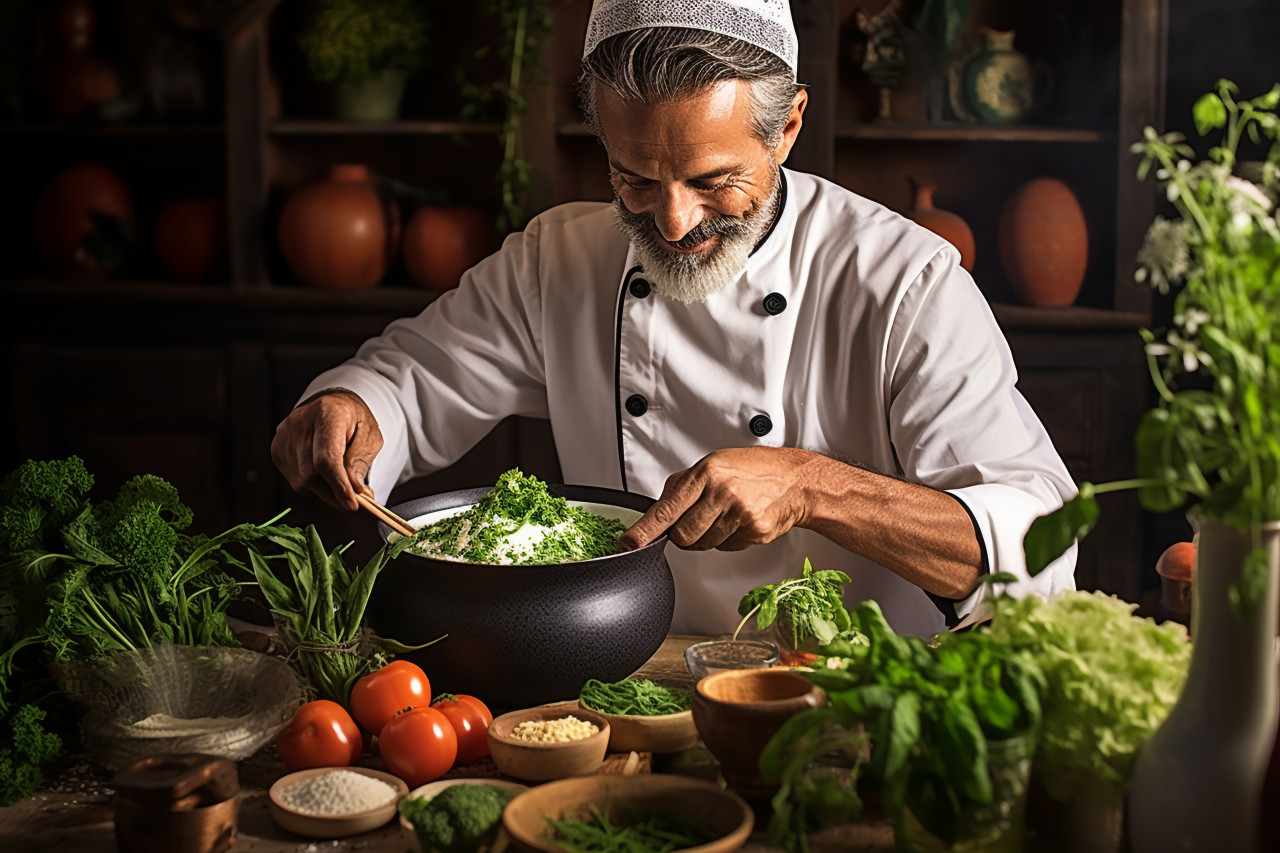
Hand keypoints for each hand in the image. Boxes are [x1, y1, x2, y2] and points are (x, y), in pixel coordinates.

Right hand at [270, 390, 382, 509]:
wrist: (331, 405)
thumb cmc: (354, 421)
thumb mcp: (369, 437)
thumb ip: (360, 463)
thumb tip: (357, 493)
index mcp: (326, 414)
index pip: (326, 458)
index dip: (339, 485)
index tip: (352, 504)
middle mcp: (299, 424)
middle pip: (311, 474)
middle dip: (334, 494)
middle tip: (352, 502)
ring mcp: (283, 437)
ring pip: (302, 482)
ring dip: (324, 491)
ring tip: (341, 484)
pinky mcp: (276, 449)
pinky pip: (295, 481)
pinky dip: (312, 486)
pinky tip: (324, 474)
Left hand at [621, 447, 813, 551]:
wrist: (795, 480)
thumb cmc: (754, 470)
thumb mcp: (714, 464)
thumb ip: (683, 485)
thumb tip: (658, 508)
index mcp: (706, 473)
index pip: (666, 509)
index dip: (645, 530)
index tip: (629, 542)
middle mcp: (721, 492)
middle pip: (682, 536)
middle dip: (684, 534)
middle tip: (699, 518)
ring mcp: (739, 513)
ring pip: (702, 544)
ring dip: (708, 536)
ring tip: (725, 514)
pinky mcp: (753, 531)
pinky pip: (725, 547)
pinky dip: (729, 538)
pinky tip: (740, 520)